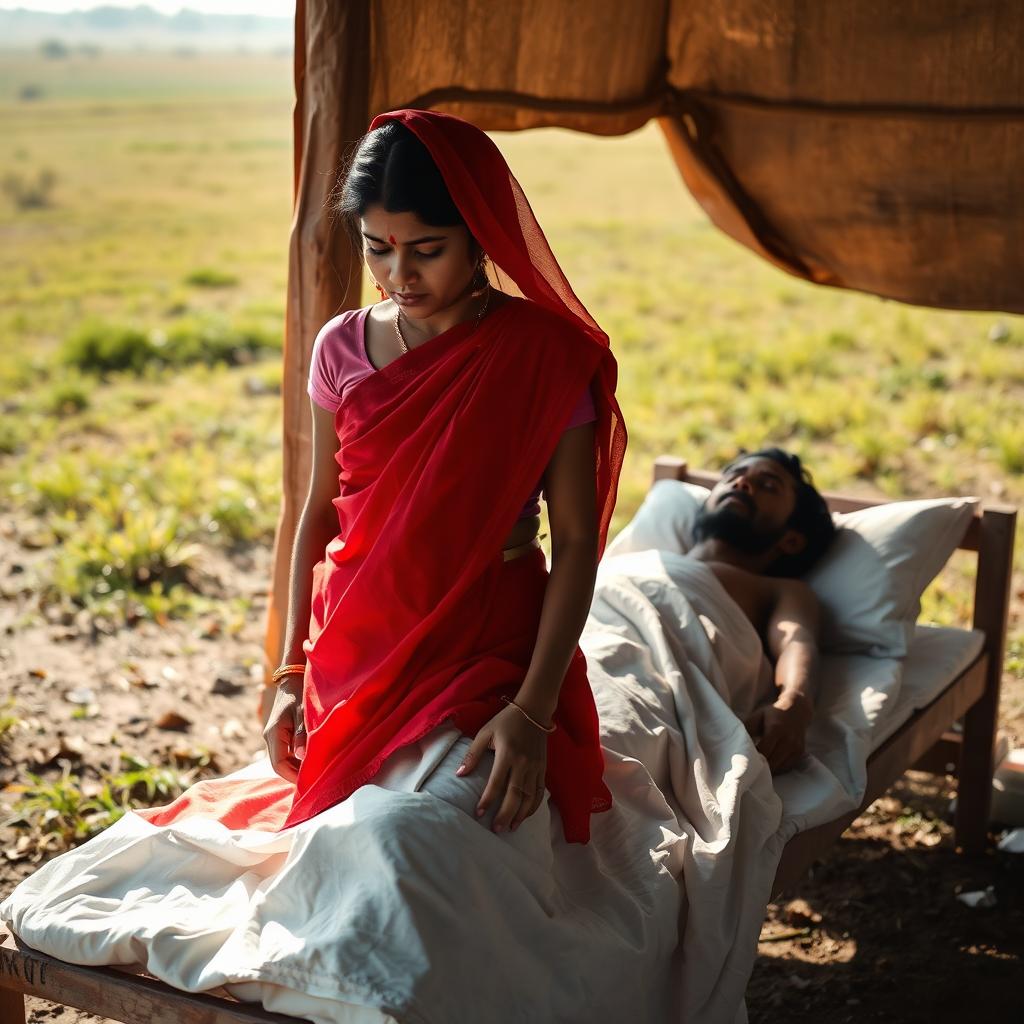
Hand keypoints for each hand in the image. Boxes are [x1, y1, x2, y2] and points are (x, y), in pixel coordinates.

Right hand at [262, 677, 305, 782]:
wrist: (292, 678)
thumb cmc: (299, 694)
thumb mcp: (303, 713)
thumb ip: (301, 734)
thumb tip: (300, 756)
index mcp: (274, 733)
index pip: (279, 765)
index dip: (292, 777)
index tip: (309, 782)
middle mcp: (269, 737)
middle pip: (279, 765)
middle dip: (295, 774)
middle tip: (315, 780)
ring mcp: (273, 736)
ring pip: (282, 759)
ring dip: (296, 767)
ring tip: (314, 771)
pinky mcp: (278, 734)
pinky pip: (285, 752)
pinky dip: (295, 759)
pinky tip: (309, 759)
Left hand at [457, 703, 548, 832]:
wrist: (534, 711)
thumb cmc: (506, 721)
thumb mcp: (485, 732)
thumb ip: (473, 753)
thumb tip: (460, 774)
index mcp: (507, 754)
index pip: (496, 783)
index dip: (487, 800)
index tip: (479, 814)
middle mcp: (523, 763)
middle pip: (515, 794)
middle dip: (505, 814)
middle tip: (496, 829)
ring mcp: (535, 767)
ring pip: (529, 797)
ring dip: (520, 814)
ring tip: (511, 827)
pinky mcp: (543, 768)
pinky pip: (539, 791)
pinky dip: (533, 806)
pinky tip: (525, 815)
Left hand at [744, 692, 812, 773]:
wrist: (796, 710)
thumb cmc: (772, 714)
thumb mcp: (757, 716)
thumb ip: (748, 728)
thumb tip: (737, 742)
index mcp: (776, 729)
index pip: (764, 750)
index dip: (753, 758)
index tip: (744, 761)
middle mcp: (788, 739)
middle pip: (772, 761)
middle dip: (759, 767)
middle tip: (748, 769)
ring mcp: (796, 747)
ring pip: (779, 767)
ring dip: (768, 770)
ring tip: (757, 769)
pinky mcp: (800, 753)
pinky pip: (786, 767)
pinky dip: (777, 769)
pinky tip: (769, 766)